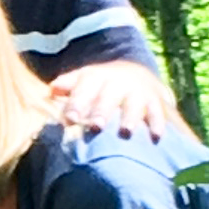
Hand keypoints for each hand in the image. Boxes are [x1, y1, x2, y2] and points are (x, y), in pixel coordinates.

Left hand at [48, 58, 190, 145]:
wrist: (135, 72)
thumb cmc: (100, 85)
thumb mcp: (84, 80)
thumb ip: (67, 85)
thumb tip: (50, 90)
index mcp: (94, 78)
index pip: (83, 90)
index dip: (77, 104)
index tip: (70, 119)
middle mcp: (117, 83)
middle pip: (108, 98)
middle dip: (102, 111)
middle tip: (96, 127)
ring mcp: (137, 92)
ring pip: (133, 105)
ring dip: (130, 118)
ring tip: (126, 132)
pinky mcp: (155, 101)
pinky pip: (157, 113)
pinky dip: (157, 124)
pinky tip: (156, 136)